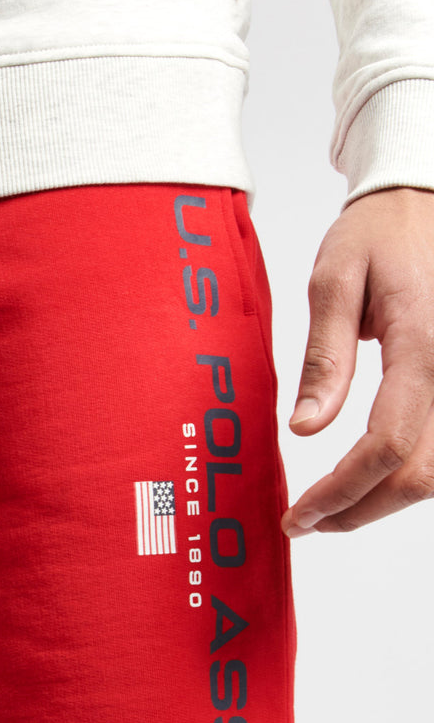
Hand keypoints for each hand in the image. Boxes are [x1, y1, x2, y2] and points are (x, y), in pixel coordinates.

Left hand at [282, 186, 433, 535]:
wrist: (423, 200)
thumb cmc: (378, 233)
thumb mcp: (334, 280)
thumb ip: (324, 357)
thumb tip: (305, 429)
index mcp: (422, 345)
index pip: (386, 444)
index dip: (342, 492)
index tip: (300, 515)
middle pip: (420, 474)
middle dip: (361, 510)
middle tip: (307, 522)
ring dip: (385, 500)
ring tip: (330, 507)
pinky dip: (406, 473)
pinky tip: (366, 476)